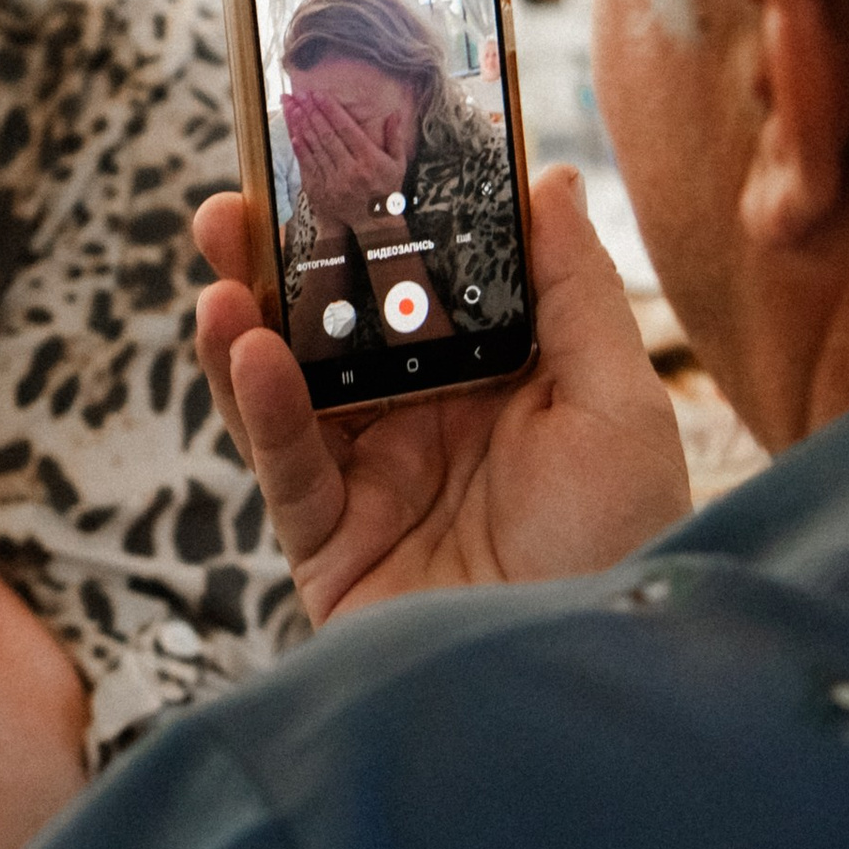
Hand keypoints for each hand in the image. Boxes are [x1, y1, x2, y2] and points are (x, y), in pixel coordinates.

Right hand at [196, 167, 690, 625]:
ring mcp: (365, 482)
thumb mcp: (618, 403)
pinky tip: (249, 352)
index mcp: (482, 379)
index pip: (403, 285)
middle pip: (323, 328)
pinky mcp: (327, 544)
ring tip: (219, 274)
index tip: (319, 164)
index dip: (357, 228)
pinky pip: (285, 465)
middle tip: (230, 209)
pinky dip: (262, 406)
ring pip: (282, 390)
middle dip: (269, 268)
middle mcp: (414, 422)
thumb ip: (572, 289)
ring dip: (242, 327)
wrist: (600, 685)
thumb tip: (543, 178)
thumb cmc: (630, 545)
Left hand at [284, 88, 408, 235]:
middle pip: (328, 135)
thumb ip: (395, 137)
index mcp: (370, 159)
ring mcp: (336, 181)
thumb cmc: (387, 188)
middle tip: (301, 94)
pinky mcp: (323, 190)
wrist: (374, 221)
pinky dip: (301, 149)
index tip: (319, 94)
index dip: (331, 110)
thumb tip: (395, 113)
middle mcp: (352, 169)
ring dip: (303, 126)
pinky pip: (309, 165)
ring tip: (294, 107)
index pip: (346, 129)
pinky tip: (294, 133)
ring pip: (316, 148)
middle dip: (313, 112)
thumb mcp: (397, 163)